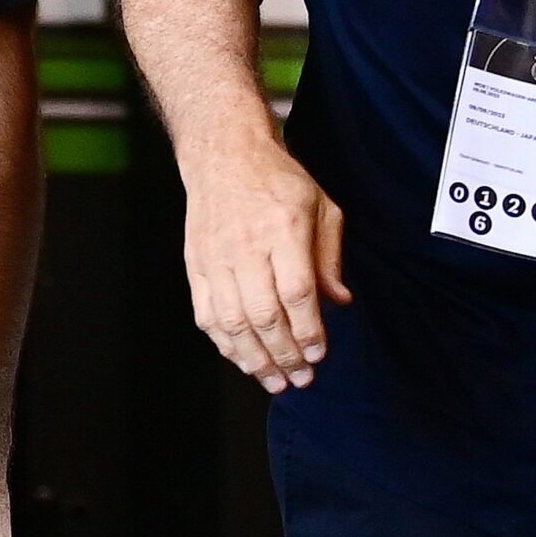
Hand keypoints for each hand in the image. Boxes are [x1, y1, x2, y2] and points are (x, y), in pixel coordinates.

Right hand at [182, 137, 350, 394]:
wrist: (224, 154)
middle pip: (264, 315)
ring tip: (274, 381)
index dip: (308, 331)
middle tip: (301, 379)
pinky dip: (224, 344)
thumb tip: (340, 303)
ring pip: (233, 322)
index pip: (297, 292)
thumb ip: (330, 257)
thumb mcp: (321, 206)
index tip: (319, 355)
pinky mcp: (196, 265)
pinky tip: (243, 360)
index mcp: (283, 227)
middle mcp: (246, 245)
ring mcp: (216, 257)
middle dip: (285, 355)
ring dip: (255, 359)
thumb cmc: (278, 180)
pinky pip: (206, 315)